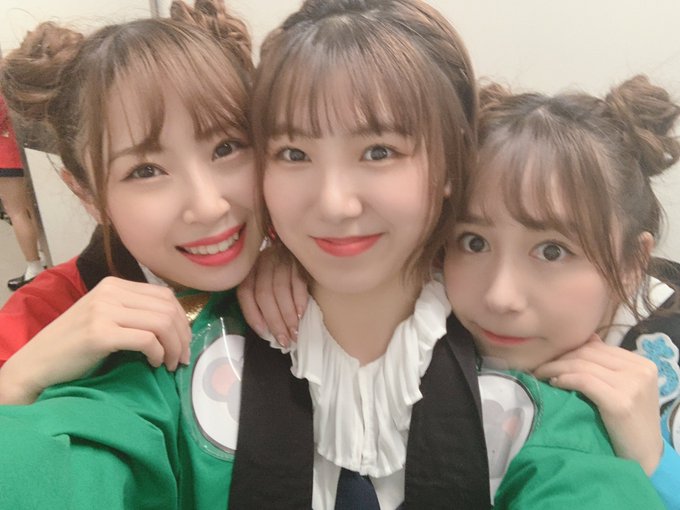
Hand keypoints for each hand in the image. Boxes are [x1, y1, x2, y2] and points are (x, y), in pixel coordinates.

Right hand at [0, 277, 191, 403]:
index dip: (181, 320)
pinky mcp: (100, 334)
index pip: (165, 295)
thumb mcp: (106, 317)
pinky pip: (147, 340)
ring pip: (161, 323)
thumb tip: (176, 325)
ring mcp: (104, 311)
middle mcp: (110, 292)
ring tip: (170, 364)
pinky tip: (154, 363)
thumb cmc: (74, 346)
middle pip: (168, 308)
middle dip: (182, 336)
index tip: (184, 343)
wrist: (36, 363)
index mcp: (114, 284)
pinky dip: (158, 354)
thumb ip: (134, 312)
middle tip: (182, 358)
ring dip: (174, 347)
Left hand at [237, 247, 307, 346]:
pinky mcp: (299, 261)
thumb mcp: (262, 281)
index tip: (265, 334)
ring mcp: (281, 260)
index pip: (246, 294)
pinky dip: (300, 300)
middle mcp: (263, 263)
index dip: (253, 316)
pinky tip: (302, 314)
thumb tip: (267, 331)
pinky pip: (298, 282)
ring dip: (288, 315)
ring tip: (294, 332)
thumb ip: (260, 301)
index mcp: (249, 270)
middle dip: (275, 321)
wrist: (296, 245)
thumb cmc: (276, 270)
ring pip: (281, 290)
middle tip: (285, 339)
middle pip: (264, 295)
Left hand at [533, 335, 663, 474]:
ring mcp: (632, 385)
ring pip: (582, 365)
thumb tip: (587, 339)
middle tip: (539, 367)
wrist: (642, 457)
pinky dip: (565, 379)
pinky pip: (584, 381)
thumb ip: (607, 365)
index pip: (597, 347)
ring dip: (555, 368)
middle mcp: (640, 370)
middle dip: (559, 358)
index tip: (550, 358)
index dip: (569, 350)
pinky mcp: (621, 403)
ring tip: (540, 374)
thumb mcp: (623, 388)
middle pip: (588, 353)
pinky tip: (554, 384)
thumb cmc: (628, 424)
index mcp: (641, 364)